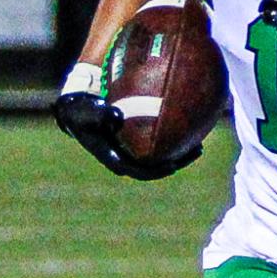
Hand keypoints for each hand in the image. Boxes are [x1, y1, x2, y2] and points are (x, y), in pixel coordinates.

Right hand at [52, 91, 197, 181]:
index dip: (156, 170)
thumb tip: (116, 116)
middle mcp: (125, 157)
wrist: (77, 107)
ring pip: (160, 155)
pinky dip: (173, 135)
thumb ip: (99, 115)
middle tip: (196, 151)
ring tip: (199, 142)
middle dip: (176, 161)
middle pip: (155, 166)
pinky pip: (158, 140)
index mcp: (113, 157)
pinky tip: (190, 124)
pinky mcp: (137, 140)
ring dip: (179, 151)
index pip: (138, 170)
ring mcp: (131, 149)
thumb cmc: (81, 110)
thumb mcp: (85, 111)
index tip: (172, 165)